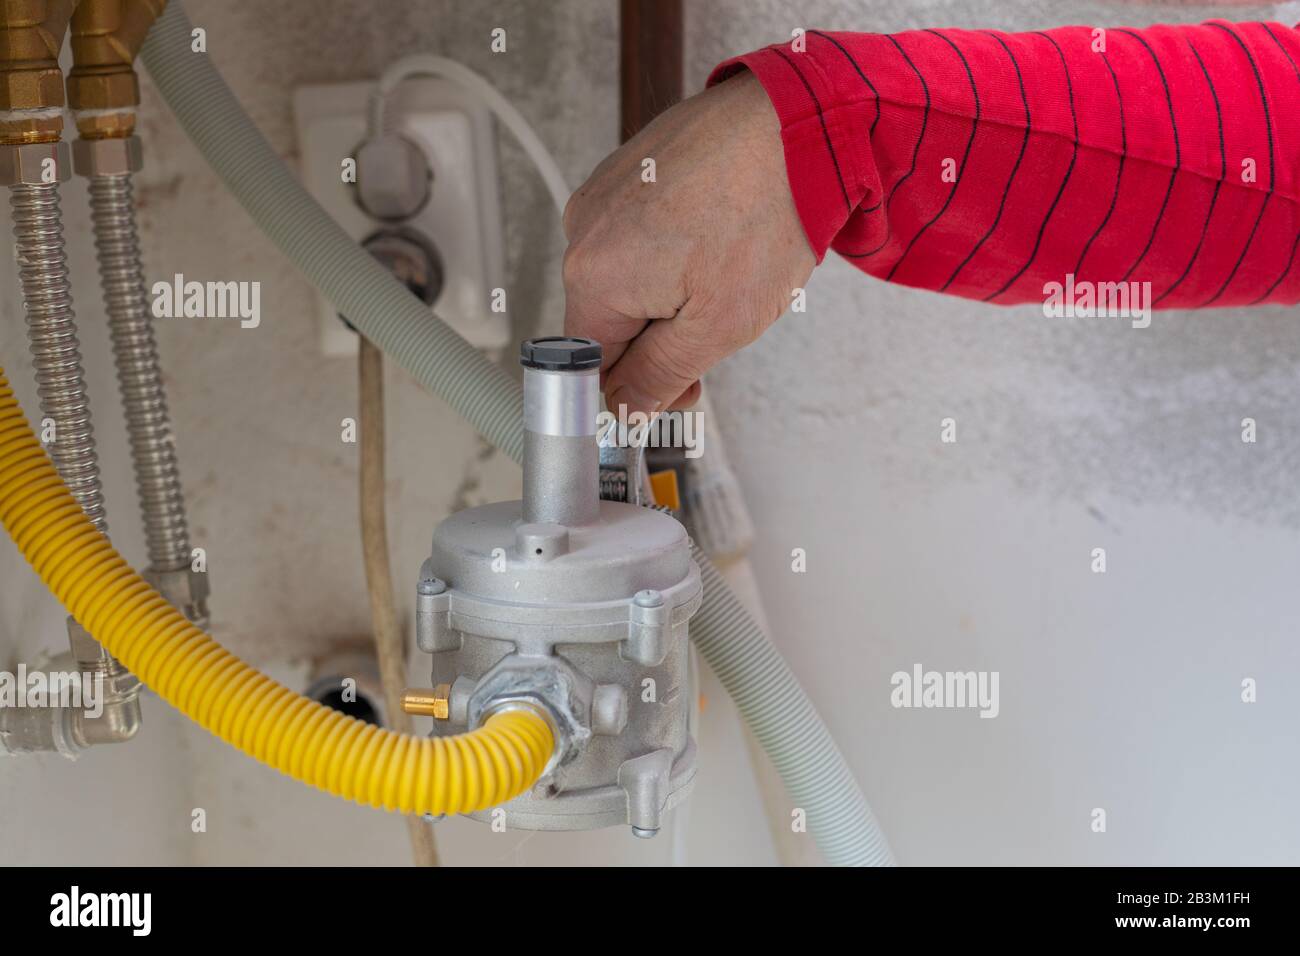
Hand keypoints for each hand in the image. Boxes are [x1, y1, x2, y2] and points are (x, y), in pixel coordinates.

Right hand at [562, 71, 815, 414]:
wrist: (798, 121)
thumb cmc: (765, 211)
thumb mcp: (718, 326)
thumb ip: (659, 377)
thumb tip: (626, 410)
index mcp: (593, 276)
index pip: (593, 366)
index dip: (641, 387)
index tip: (682, 387)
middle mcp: (583, 231)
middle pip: (609, 321)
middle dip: (662, 336)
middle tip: (721, 322)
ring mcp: (604, 194)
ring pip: (628, 279)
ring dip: (672, 291)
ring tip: (725, 266)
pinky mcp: (628, 170)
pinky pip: (640, 235)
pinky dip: (676, 248)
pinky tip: (717, 234)